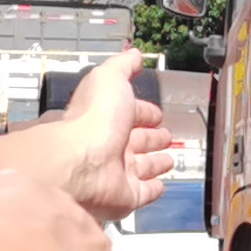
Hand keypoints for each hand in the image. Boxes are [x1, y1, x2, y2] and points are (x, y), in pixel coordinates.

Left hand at [45, 50, 181, 224]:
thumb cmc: (93, 119)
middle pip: (135, 141)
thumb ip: (122, 66)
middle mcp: (109, 145)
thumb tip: (133, 54)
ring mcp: (117, 172)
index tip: (156, 113)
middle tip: (165, 135)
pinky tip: (161, 184)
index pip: (128, 113)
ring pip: (141, 166)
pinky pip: (143, 192)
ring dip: (155, 163)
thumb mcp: (109, 78)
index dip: (143, 111)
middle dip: (151, 137)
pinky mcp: (125, 196)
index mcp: (105, 117)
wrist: (82, 163)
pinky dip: (153, 189)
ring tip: (168, 159)